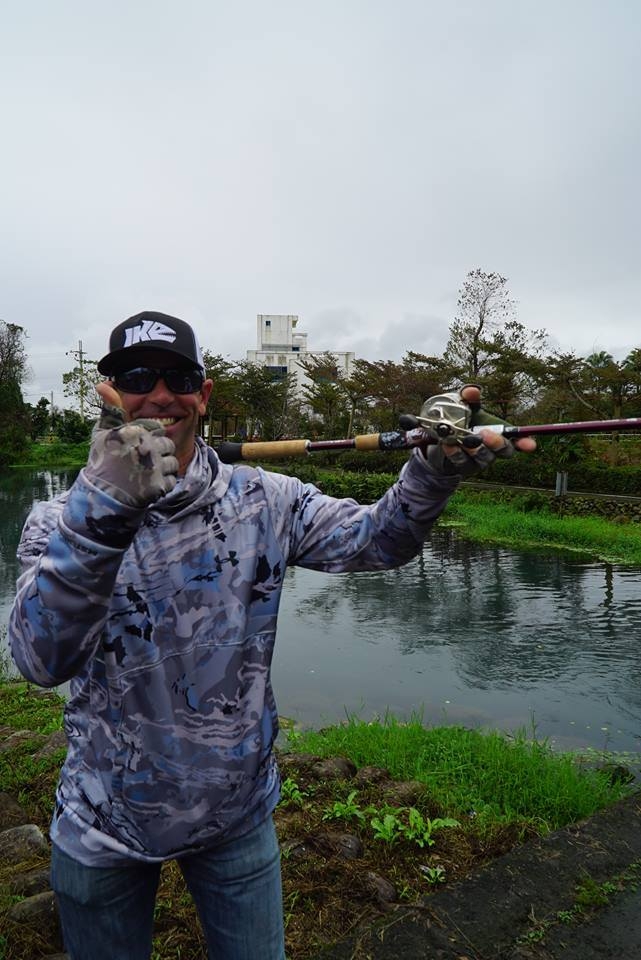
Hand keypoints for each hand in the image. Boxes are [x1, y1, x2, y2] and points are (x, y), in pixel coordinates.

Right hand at [84, 382, 178, 506]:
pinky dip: (164, 483)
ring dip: (163, 468)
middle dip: (158, 452)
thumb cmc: (101, 464)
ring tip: (146, 474)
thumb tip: (103, 384)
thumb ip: (110, 410)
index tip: (139, 446)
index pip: (157, 427)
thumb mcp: (102, 434)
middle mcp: (145, 447)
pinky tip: (149, 485)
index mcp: (134, 431)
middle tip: (143, 462)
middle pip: (168, 444)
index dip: (150, 438)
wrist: (100, 499)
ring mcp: (154, 467)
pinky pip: (172, 479)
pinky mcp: (159, 486)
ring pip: (173, 461)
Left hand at [424, 385, 535, 477]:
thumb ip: (470, 399)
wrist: (440, 441)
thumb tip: (472, 390)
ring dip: (475, 448)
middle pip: (505, 451)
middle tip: (485, 433)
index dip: (525, 442)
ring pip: (484, 458)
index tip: (530, 445)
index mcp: (500, 433)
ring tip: (464, 439)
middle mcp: (494, 449)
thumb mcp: (464, 407)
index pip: (518, 440)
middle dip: (497, 443)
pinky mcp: (465, 467)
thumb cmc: (461, 422)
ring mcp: (480, 460)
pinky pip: (463, 461)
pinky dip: (456, 452)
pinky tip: (449, 443)